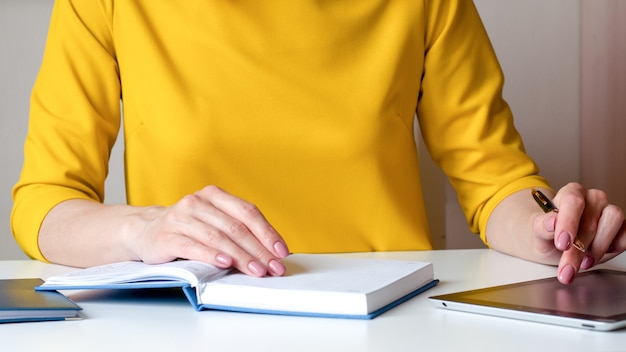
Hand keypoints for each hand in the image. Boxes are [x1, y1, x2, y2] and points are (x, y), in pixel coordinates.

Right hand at [133, 185, 289, 276]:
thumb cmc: (187, 228)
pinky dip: (212, 255)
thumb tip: (270, 252)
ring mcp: (180, 218)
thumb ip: (238, 230)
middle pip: (235, 227)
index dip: (267, 232)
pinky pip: (193, 246)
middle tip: (273, 267)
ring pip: (218, 237)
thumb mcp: (213, 221)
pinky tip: (226, 263)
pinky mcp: (166, 236)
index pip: (247, 212)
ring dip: (240, 256)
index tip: (281, 251)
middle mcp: (197, 202)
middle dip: (258, 250)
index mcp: (214, 195)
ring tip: (256, 270)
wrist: (145, 231)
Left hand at [536, 182, 625, 283]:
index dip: (568, 223)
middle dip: (578, 250)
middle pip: (590, 220)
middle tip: (567, 268)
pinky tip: (595, 256)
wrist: (555, 244)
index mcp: (570, 193)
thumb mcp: (538, 233)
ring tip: (582, 263)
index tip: (562, 244)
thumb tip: (551, 222)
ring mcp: (608, 211)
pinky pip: (625, 236)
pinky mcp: (621, 227)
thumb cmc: (547, 235)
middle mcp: (592, 199)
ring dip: (597, 248)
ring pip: (613, 222)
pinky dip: (613, 249)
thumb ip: (542, 226)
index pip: (573, 201)